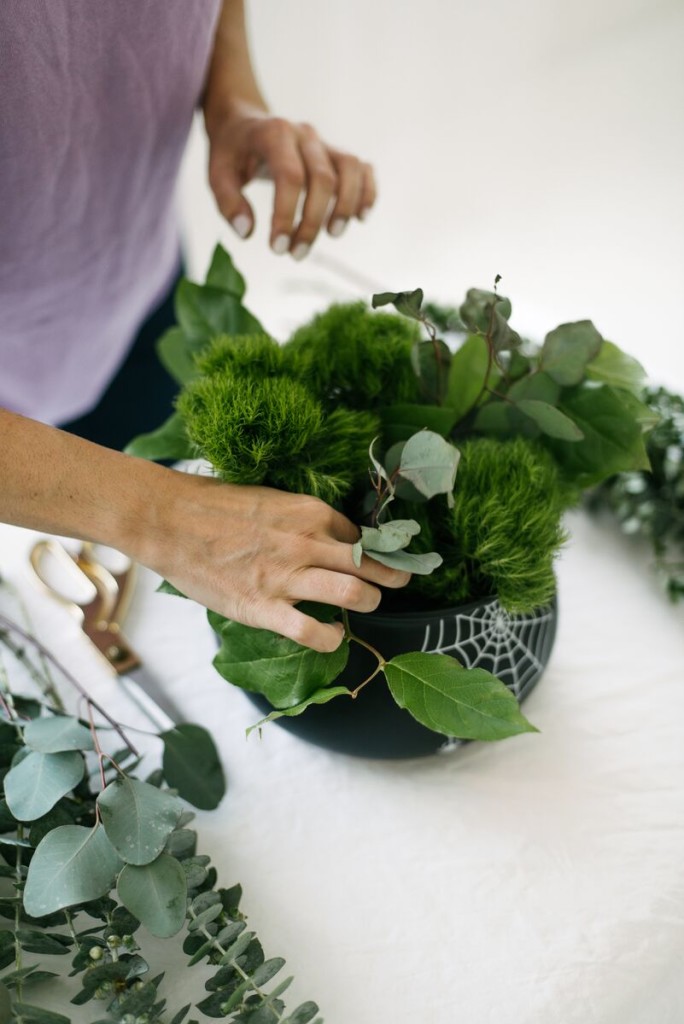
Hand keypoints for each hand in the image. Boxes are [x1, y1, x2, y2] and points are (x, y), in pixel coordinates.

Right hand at [143, 471, 407, 651]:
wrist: (169, 520)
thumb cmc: (214, 505)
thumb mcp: (270, 499)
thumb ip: (300, 519)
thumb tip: (325, 536)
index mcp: (310, 512)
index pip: (361, 535)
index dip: (373, 549)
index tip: (379, 556)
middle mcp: (307, 543)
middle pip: (371, 564)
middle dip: (393, 575)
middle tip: (399, 582)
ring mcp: (287, 577)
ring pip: (355, 594)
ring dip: (370, 602)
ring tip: (368, 605)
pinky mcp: (264, 608)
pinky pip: (312, 632)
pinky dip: (331, 638)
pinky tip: (333, 635)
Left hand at [206, 103, 375, 258]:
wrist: (244, 123)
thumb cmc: (231, 152)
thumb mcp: (217, 173)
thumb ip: (228, 203)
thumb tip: (248, 233)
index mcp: (274, 134)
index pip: (290, 177)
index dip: (286, 215)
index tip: (278, 248)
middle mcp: (304, 134)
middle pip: (323, 179)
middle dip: (312, 222)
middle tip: (296, 254)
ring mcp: (323, 143)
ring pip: (350, 169)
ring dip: (345, 206)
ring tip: (333, 234)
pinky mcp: (335, 154)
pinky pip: (362, 168)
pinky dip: (367, 192)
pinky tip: (360, 217)